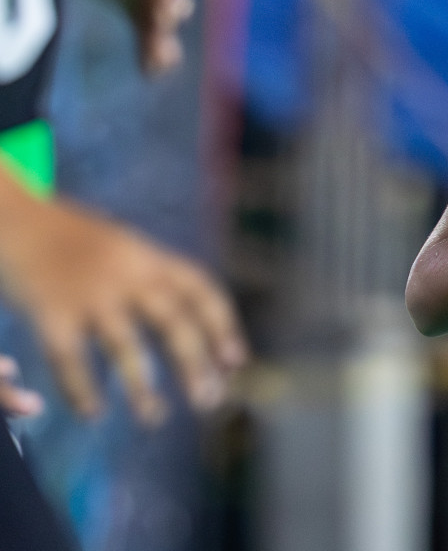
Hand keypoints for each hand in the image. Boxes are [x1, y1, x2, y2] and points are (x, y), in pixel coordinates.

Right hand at [0, 198, 247, 425]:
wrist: (16, 219)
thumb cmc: (76, 243)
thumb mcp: (127, 249)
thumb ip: (156, 280)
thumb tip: (195, 332)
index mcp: (150, 257)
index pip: (201, 290)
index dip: (223, 327)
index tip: (236, 363)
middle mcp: (127, 274)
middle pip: (173, 322)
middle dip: (195, 364)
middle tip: (209, 402)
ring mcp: (90, 294)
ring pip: (126, 347)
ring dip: (143, 388)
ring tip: (154, 419)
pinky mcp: (50, 312)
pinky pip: (70, 359)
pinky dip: (82, 390)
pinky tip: (93, 414)